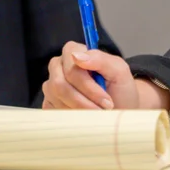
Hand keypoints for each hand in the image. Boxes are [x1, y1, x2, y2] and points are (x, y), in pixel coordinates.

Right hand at [41, 42, 169, 111]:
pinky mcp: (49, 103)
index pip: (70, 67)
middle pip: (60, 84)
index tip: (106, 100)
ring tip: (98, 113)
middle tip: (103, 110)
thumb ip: (101, 59)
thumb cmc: (120, 89)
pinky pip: (53, 111)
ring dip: (80, 110)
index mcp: (73, 52)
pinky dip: (71, 118)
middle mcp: (58, 66)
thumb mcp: (119, 71)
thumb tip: (76, 56)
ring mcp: (51, 85)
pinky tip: (85, 117)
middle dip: (84, 101)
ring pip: (57, 99)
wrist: (120, 109)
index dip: (87, 86)